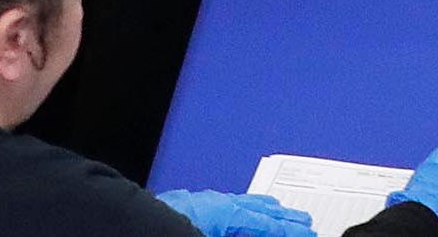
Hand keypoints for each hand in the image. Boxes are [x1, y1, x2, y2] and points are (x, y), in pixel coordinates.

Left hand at [155, 195, 316, 236]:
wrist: (131, 225)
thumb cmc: (165, 232)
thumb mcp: (210, 236)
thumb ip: (247, 231)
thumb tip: (267, 229)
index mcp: (225, 212)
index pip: (264, 223)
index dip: (288, 228)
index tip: (306, 231)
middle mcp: (216, 204)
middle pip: (256, 210)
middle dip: (281, 217)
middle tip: (303, 221)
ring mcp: (203, 204)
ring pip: (241, 205)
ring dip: (262, 211)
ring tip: (279, 212)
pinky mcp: (190, 208)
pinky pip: (226, 206)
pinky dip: (241, 209)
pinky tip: (240, 213)